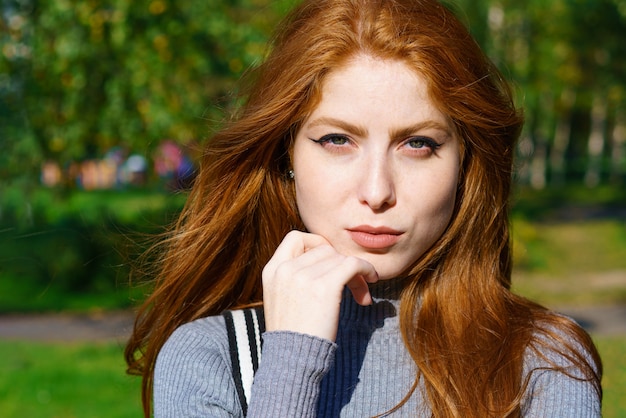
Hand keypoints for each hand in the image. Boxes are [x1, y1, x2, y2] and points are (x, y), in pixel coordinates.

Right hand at [262, 230, 378, 340]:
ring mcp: (303, 276)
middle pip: (324, 249)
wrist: (291, 361)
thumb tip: (326, 262)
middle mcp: (285, 269)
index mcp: (272, 270)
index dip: (318, 245)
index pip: (296, 238)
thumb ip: (294, 278)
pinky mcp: (324, 286)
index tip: (330, 263)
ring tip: (360, 294)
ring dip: (355, 273)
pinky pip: (352, 264)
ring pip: (340, 258)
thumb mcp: (281, 299)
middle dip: (341, 263)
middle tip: (352, 284)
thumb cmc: (293, 336)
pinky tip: (370, 282)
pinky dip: (366, 269)